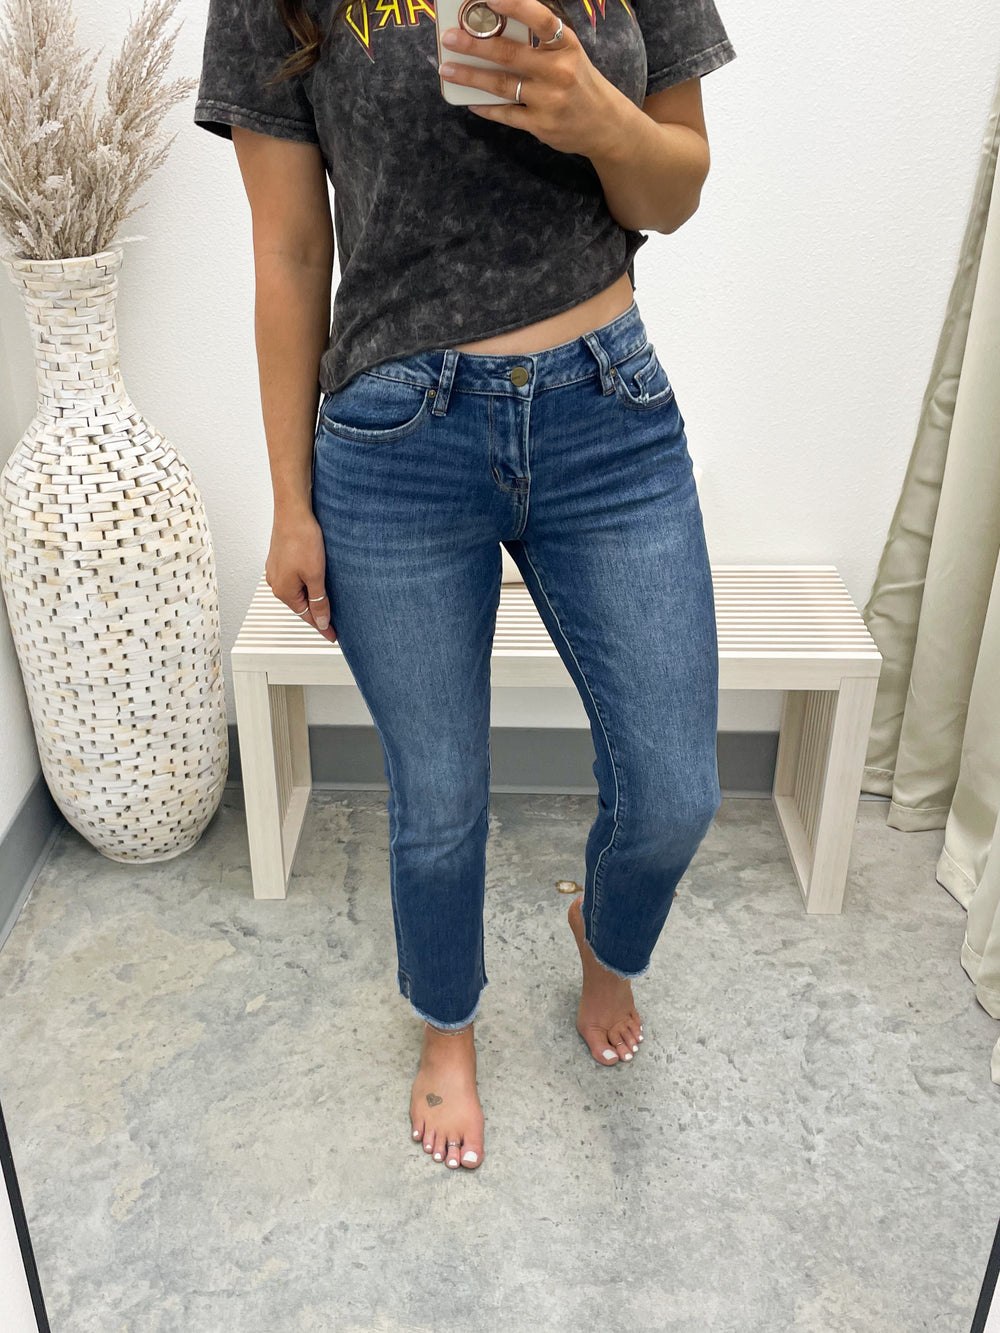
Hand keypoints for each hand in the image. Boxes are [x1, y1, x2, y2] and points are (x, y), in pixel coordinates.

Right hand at [265, 511, 337, 643]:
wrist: (293, 512)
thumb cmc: (301, 539)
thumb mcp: (315, 575)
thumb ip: (319, 601)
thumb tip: (321, 621)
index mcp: (283, 591)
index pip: (306, 616)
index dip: (322, 627)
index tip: (332, 636)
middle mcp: (276, 582)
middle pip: (300, 605)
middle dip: (316, 613)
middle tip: (333, 623)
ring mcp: (276, 570)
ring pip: (298, 590)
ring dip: (311, 597)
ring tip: (326, 604)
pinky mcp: (280, 558)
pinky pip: (295, 578)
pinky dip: (306, 584)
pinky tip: (315, 582)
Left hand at [438, 0, 620, 157]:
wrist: (604, 125)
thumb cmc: (578, 81)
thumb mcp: (568, 53)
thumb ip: (538, 42)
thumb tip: (494, 29)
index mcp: (566, 46)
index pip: (541, 20)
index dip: (515, 6)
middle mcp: (559, 72)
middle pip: (510, 54)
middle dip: (475, 45)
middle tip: (450, 38)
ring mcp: (549, 101)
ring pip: (502, 85)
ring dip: (471, 76)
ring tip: (448, 69)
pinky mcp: (541, 125)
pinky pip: (506, 114)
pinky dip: (486, 107)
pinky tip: (470, 101)